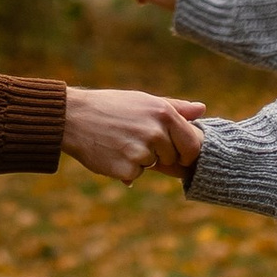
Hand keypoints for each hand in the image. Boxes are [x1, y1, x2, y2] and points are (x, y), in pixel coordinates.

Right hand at [61, 85, 207, 185]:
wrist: (74, 118)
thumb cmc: (111, 107)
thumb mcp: (144, 101)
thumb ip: (175, 107)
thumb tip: (202, 109)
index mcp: (164, 113)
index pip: (192, 144)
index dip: (185, 152)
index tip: (175, 152)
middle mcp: (156, 132)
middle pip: (172, 157)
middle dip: (158, 154)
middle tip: (134, 139)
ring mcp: (142, 151)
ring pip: (152, 165)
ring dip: (139, 160)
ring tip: (119, 142)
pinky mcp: (127, 168)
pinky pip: (136, 175)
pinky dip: (125, 169)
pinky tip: (111, 153)